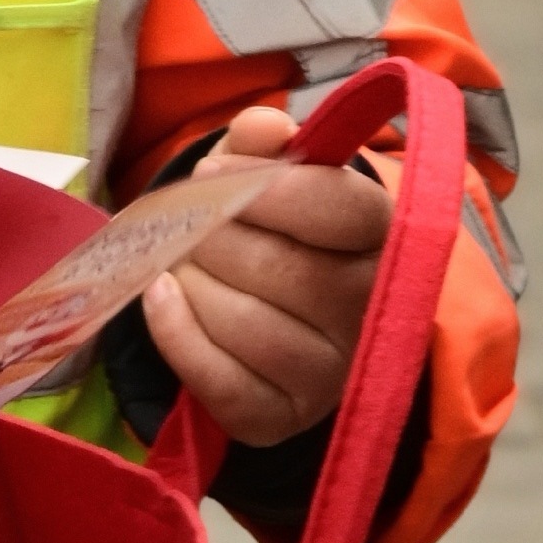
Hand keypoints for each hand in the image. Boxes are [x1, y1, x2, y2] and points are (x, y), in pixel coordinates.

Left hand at [140, 105, 391, 447]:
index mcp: (381, 239)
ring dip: (192, 281)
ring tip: (182, 260)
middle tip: (188, 220)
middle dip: (212, 235)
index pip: (342, 208)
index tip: (211, 171)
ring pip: (248, 326)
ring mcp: (330, 374)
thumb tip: (264, 126)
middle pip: (282, 269)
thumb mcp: (265, 171)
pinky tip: (161, 295)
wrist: (260, 301)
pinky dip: (176, 333)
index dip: (265, 187)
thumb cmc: (268, 224)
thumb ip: (262, 142)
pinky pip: (222, 382)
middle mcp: (368, 313)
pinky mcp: (281, 416)